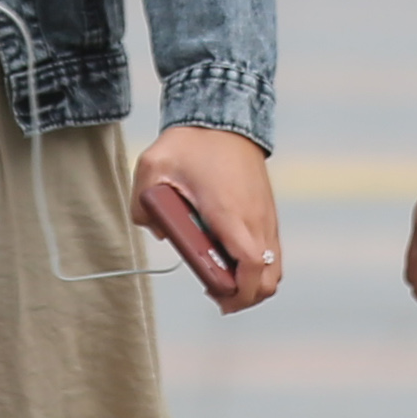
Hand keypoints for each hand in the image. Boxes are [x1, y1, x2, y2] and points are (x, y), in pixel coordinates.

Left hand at [133, 124, 282, 312]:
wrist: (224, 117)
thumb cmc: (191, 143)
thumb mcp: (153, 166)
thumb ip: (142, 203)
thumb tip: (155, 230)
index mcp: (229, 212)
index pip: (250, 266)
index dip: (240, 293)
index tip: (220, 300)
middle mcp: (255, 218)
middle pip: (269, 277)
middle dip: (246, 296)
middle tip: (218, 295)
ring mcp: (266, 215)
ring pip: (274, 266)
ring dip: (253, 281)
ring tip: (224, 278)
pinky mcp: (268, 211)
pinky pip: (271, 250)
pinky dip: (258, 264)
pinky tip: (232, 256)